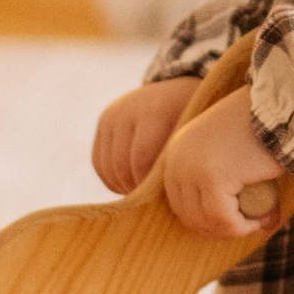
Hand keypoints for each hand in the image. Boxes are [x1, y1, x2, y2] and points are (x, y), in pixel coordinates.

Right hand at [91, 79, 197, 197]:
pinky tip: (130, 185)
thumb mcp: (195, 134)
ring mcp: (112, 114)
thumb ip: (181, 160)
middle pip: (122, 164)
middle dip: (135, 189)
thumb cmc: (195, 119)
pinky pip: (99, 161)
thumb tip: (176, 198)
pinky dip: (112, 178)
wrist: (178, 88)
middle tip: (151, 204)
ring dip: (122, 186)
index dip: (148, 185)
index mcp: (155, 110)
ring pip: (108, 166)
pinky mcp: (103, 122)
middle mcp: (128, 109)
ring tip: (142, 197)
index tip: (162, 200)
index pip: (142, 159)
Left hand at [161, 84, 284, 240]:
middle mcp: (177, 161)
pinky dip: (244, 226)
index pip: (180, 203)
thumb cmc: (260, 126)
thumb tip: (216, 223)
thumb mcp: (224, 150)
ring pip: (208, 222)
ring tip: (261, 219)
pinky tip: (264, 218)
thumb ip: (213, 176)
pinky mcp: (213, 179)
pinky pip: (225, 220)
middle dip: (221, 228)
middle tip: (251, 224)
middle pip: (190, 216)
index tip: (236, 220)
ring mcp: (192, 170)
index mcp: (175, 152)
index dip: (208, 220)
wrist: (278, 104)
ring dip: (235, 228)